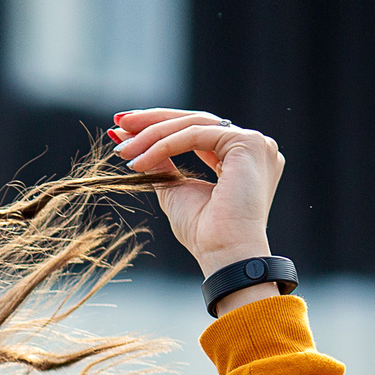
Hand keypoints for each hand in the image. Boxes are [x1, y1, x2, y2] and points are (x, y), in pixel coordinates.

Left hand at [106, 108, 285, 290]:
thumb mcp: (175, 188)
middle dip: (152, 122)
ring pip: (193, 124)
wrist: (223, 253)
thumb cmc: (203, 232)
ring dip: (152, 134)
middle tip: (118, 123)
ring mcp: (255, 143)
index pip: (196, 131)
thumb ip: (162, 161)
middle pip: (195, 121)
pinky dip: (164, 145)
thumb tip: (133, 138)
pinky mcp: (248, 143)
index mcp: (241, 157)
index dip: (159, 128)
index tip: (125, 131)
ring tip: (123, 150)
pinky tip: (139, 161)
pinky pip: (196, 135)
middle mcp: (253, 146)